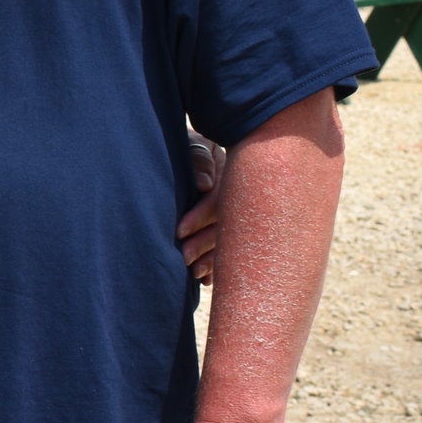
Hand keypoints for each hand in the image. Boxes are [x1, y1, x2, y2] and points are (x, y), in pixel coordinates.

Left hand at [176, 133, 227, 282]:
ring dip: (214, 259)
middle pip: (227, 224)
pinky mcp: (239, 226)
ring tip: (195, 274)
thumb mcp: (194, 144)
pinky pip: (234, 249)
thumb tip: (205, 185)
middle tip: (184, 259)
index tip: (179, 231)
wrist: (203, 142)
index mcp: (233, 172)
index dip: (200, 216)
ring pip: (231, 240)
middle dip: (205, 244)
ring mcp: (242, 211)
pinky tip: (209, 280)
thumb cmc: (191, 146)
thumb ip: (199, 158)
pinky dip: (220, 265)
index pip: (220, 199)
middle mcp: (241, 194)